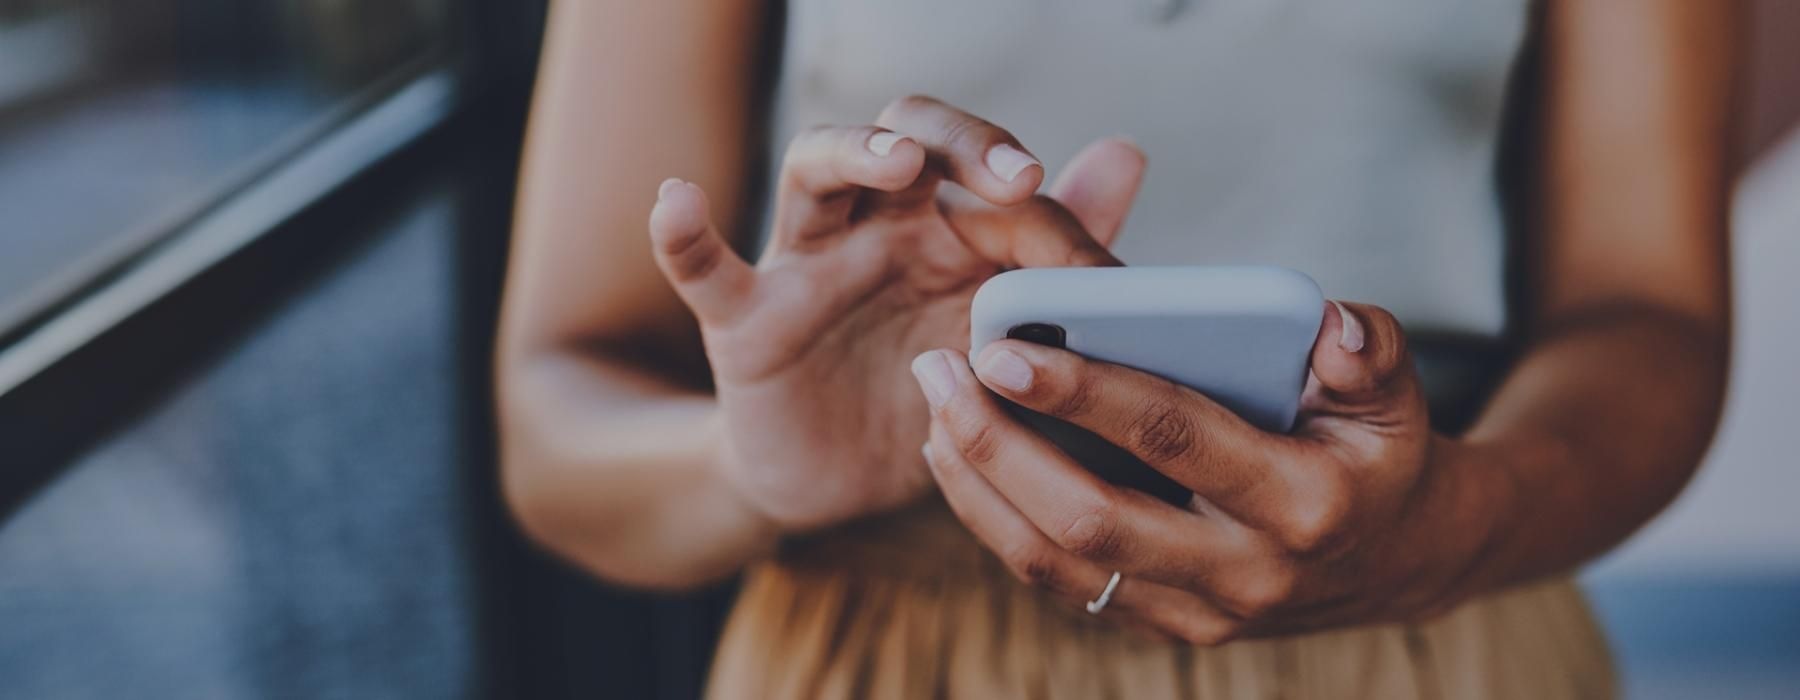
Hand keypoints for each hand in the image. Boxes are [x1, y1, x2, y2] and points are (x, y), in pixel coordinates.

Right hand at [650, 96, 1147, 530]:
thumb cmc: (931, 395)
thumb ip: (1056, 249)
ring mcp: (806, 266)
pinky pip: (705, 269)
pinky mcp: (746, 322)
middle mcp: (876, 226)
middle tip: (1017, 178)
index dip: (1043, 203)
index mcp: (947, 226)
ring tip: (893, 160)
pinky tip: (676, 199)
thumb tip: (1124, 152)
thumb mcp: (1001, 336)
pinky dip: (684, 234)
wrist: (844, 486)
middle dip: (960, 143)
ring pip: (814, 174)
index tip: (1094, 262)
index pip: (990, 174)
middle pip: (904, 136)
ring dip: (852, 154)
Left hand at [915, 302, 1511, 641]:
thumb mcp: (1395, 390)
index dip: (1085, 394)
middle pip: (1091, 519)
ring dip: (980, 484)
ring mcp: (1197, 614)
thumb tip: (1333, 327)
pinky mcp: (1160, 625)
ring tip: (931, 405)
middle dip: (999, 445)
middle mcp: (1244, 573)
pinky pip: (1059, 582)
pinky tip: (957, 456)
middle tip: (938, 368)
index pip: (1175, 440)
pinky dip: (997, 519)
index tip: (1003, 347)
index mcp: (1303, 502)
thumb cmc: (1377, 448)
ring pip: (1058, 564)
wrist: (1396, 559)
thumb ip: (1370, 348)